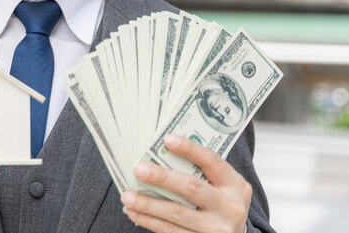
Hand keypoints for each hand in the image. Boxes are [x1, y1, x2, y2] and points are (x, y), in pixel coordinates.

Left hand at [121, 134, 250, 232]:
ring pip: (177, 214)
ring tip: (127, 196)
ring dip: (148, 204)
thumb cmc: (221, 205)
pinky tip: (135, 213)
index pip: (212, 161)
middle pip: (192, 188)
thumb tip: (161, 153)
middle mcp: (230, 208)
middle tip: (138, 170)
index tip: (167, 139)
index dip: (190, 149)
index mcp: (236, 186)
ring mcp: (217, 229)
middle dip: (162, 178)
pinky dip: (150, 221)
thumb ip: (201, 173)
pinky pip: (171, 232)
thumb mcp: (223, 187)